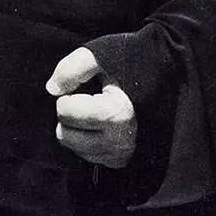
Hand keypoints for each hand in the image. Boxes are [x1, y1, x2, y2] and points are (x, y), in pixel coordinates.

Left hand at [46, 46, 136, 167]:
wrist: (164, 74)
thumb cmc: (130, 61)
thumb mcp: (100, 54)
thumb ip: (72, 68)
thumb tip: (51, 89)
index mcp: (115, 113)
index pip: (65, 112)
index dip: (66, 95)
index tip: (83, 86)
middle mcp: (119, 141)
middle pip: (65, 136)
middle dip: (68, 115)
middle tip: (86, 99)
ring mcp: (121, 154)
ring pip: (75, 149)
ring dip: (77, 129)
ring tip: (95, 109)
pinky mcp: (122, 161)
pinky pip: (89, 156)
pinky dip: (87, 141)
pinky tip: (100, 123)